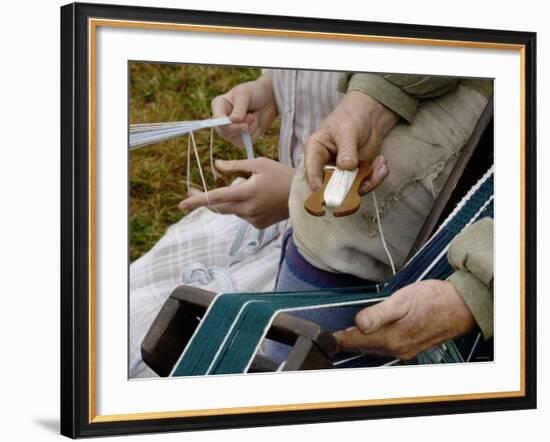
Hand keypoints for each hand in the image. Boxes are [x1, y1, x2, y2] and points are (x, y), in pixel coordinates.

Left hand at [178, 158, 293, 228]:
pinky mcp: (258, 224)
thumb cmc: (282, 175)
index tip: (181, 205)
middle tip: (193, 190)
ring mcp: (253, 219)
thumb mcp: (259, 164)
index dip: (197, 200)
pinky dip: (243, 206)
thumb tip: (216, 166)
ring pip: (231, 210)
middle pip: (218, 207)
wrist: (304, 196)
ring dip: (230, 200)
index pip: (215, 198)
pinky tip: (258, 198)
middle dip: (204, 200)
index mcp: (245, 192)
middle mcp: (247, 209)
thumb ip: (235, 166)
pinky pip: (243, 215)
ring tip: (249, 186)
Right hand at [211, 72, 277, 146]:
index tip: (244, 124)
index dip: (228, 125)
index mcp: (219, 106)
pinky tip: (257, 123)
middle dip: (240, 128)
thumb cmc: (255, 92)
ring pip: (236, 139)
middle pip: (224, 133)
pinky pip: (245, 142)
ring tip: (254, 116)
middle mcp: (222, 120)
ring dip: (250, 129)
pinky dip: (254, 133)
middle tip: (253, 117)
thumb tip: (233, 120)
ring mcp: (231, 130)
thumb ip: (239, 108)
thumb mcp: (245, 95)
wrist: (270, 98)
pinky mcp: (241, 137)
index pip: (217, 121)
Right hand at [305, 90, 398, 192]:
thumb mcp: (347, 131)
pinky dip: (376, 177)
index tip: (320, 189)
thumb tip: (346, 167)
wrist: (368, 117)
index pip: (312, 168)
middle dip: (347, 188)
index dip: (314, 180)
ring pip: (351, 189)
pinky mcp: (356, 176)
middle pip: (331, 185)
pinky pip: (365, 184)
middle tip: (362, 182)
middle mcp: (326, 166)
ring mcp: (342, 173)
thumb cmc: (350, 118)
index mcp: (316, 152)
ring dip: (368, 181)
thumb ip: (346, 150)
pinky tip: (382, 163)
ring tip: (380, 165)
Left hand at [334, 280, 476, 359]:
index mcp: (391, 338)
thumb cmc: (434, 299)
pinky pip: (385, 348)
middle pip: (363, 347)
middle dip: (347, 341)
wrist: (462, 306)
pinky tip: (370, 334)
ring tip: (346, 334)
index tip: (325, 336)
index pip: (355, 341)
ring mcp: (404, 350)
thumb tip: (358, 323)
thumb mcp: (402, 300)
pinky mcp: (411, 347)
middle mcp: (396, 349)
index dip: (339, 338)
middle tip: (332, 334)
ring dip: (360, 342)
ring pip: (373, 349)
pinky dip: (373, 342)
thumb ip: (378, 313)